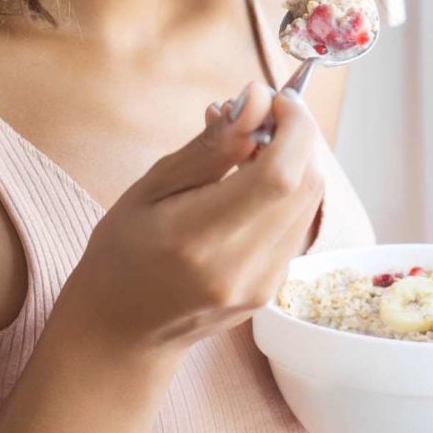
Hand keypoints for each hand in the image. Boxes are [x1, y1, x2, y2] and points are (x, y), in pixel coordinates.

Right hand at [56, 82, 324, 360]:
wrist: (122, 333)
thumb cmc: (123, 252)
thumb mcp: (152, 187)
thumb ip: (211, 146)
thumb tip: (258, 100)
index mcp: (201, 239)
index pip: (280, 175)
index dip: (292, 126)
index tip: (272, 99)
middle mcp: (243, 267)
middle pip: (305, 184)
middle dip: (294, 136)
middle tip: (257, 116)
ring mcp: (265, 284)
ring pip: (309, 201)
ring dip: (293, 160)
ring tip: (248, 147)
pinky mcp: (274, 288)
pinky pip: (298, 222)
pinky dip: (287, 190)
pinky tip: (250, 183)